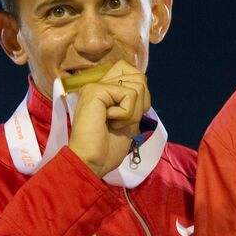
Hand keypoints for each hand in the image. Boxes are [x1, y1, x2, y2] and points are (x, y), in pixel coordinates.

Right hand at [67, 61, 151, 175]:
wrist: (92, 162)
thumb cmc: (107, 148)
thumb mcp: (128, 121)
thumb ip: (134, 103)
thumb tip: (143, 90)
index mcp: (107, 92)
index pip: (133, 72)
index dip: (142, 93)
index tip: (131, 114)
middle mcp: (101, 85)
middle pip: (139, 77)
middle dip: (141, 103)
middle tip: (124, 120)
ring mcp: (97, 86)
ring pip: (138, 86)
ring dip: (133, 112)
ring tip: (116, 123)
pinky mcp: (96, 90)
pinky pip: (129, 94)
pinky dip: (126, 114)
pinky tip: (111, 122)